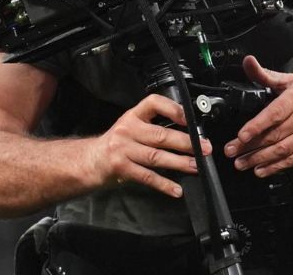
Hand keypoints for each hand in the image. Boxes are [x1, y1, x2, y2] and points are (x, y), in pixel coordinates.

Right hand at [89, 93, 208, 199]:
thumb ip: (153, 127)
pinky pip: (146, 176)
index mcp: (133, 116)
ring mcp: (122, 149)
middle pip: (161, 135)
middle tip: (205, 148)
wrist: (88, 161)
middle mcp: (127, 130)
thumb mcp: (131, 128)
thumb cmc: (116, 144)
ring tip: (196, 166)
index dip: (173, 109)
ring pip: (156, 156)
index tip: (190, 118)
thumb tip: (189, 132)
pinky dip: (163, 183)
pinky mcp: (120, 168)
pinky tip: (176, 189)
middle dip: (187, 143)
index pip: (154, 103)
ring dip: (180, 163)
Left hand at [226, 57, 292, 176]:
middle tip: (232, 152)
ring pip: (282, 149)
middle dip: (250, 146)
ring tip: (242, 163)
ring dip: (260, 159)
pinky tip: (263, 170)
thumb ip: (267, 75)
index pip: (275, 113)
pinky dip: (277, 166)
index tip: (241, 135)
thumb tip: (248, 62)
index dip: (257, 126)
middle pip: (274, 135)